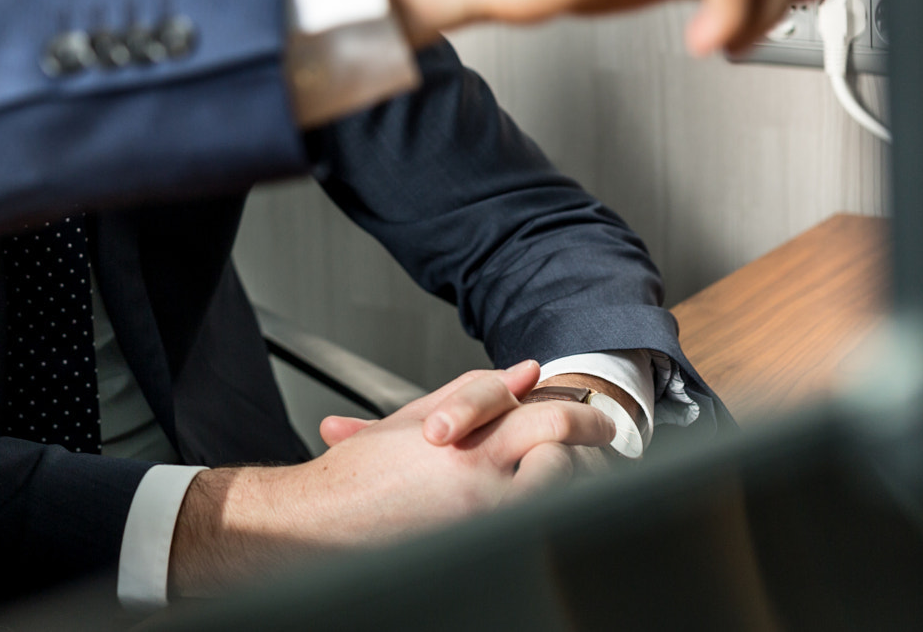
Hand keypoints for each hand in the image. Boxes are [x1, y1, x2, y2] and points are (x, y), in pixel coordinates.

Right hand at [167, 361, 612, 596]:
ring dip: (576, 474)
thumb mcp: (409, 424)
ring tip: (586, 470)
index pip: (533, 410)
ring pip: (560, 488)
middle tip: (604, 432)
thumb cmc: (354, 482)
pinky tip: (551, 507)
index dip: (563, 400)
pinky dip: (550, 510)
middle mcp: (479, 480)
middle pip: (556, 441)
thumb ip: (468, 395)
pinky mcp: (481, 549)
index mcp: (461, 444)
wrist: (317, 526)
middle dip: (588, 431)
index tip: (579, 406)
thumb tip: (520, 374)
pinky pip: (534, 523)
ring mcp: (485, 521)